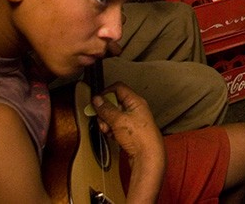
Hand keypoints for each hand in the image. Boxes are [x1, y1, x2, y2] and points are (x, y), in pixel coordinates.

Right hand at [93, 83, 165, 198]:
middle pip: (114, 103)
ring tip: (109, 131)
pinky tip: (112, 136)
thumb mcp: (119, 120)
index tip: (97, 103)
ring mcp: (132, 120)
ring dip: (107, 123)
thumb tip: (96, 99)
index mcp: (136, 101)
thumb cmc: (140, 137)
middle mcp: (135, 109)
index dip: (106, 93)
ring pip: (113, 116)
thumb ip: (106, 109)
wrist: (148, 157)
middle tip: (103, 122)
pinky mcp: (130, 131)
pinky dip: (111, 130)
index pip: (118, 88)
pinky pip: (116, 126)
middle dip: (105, 113)